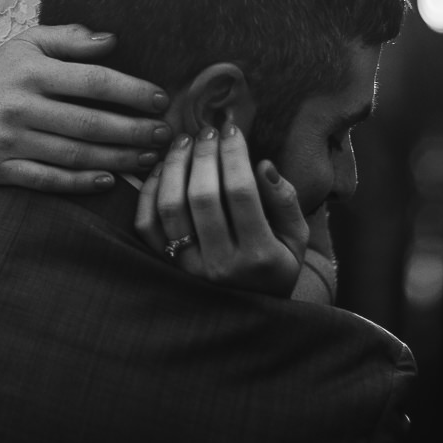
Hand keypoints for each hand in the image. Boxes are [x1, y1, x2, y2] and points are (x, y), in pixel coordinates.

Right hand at [0, 25, 171, 192]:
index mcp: (30, 70)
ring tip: (148, 157)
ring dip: (117, 158)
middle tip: (164, 134)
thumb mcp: (27, 44)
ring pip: (74, 154)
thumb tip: (113, 39)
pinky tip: (108, 180)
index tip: (161, 100)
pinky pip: (47, 180)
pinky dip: (80, 183)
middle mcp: (18, 105)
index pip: (92, 81)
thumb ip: (70, 38)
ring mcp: (7, 140)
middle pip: (89, 123)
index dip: (132, 91)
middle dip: (134, 131)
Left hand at [134, 120, 308, 296]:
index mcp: (259, 257)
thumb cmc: (276, 266)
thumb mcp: (296, 239)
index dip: (234, 154)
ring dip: (174, 167)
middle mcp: (219, 265)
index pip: (241, 193)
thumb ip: (285, 201)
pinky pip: (146, 225)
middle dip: (203, 155)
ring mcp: (188, 269)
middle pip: (202, 197)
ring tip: (184, 142)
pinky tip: (163, 168)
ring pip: (170, 208)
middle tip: (207, 131)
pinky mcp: (165, 267)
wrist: (250, 314)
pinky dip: (149, 191)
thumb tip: (262, 164)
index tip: (232, 129)